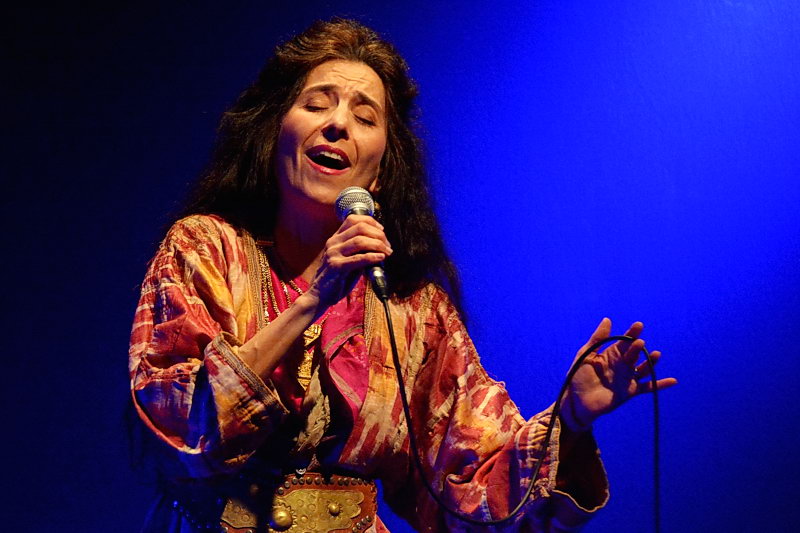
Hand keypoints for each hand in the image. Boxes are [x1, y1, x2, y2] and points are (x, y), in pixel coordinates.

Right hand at [306, 214, 391, 308]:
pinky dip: (372, 256)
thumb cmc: (337, 278)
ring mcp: (333, 254)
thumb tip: (379, 245)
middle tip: (387, 245)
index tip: (382, 230)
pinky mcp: (336, 267)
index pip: (352, 219)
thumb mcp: (347, 259)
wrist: (319, 295)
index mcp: (335, 238)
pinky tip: (381, 258)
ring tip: (387, 252)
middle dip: (378, 234)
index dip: (370, 221)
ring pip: (360, 241)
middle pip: (359, 228)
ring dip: (378, 245)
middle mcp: (333, 243)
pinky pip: (358, 258)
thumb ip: (359, 250)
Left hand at [560, 318, 676, 431]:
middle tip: (639, 343)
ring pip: (643, 368)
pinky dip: (660, 384)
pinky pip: (647, 387)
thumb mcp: (585, 355)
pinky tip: (673, 381)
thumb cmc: (578, 376)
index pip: (624, 341)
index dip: (631, 333)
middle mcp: (622, 364)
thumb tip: (608, 320)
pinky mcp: (630, 391)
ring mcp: (627, 377)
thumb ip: (597, 339)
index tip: (639, 325)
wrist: (576, 400)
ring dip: (651, 362)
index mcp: (611, 354)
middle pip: (634, 354)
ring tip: (656, 355)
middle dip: (637, 348)